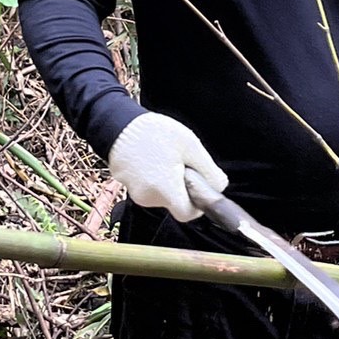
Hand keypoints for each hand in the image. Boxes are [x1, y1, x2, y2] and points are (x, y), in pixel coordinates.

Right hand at [108, 112, 228, 221]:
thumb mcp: (190, 146)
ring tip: (163, 156)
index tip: (198, 187)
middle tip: (180, 162)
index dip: (197, 204)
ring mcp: (136, 193)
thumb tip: (220, 186)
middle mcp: (149, 197)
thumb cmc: (155, 133)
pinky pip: (147, 188)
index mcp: (166, 189)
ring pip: (161, 195)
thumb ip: (208, 170)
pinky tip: (151, 157)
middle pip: (174, 203)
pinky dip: (153, 177)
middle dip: (181, 187)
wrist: (118, 124)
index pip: (187, 214)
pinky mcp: (127, 185)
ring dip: (166, 181)